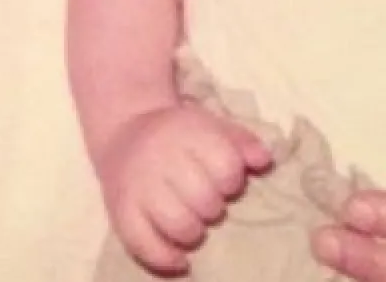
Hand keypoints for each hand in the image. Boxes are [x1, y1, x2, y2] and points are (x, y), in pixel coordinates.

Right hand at [96, 102, 271, 273]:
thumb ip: (241, 142)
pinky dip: (166, 258)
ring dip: (194, 232)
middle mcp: (160, 157)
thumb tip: (265, 161)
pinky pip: (144, 245)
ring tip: (194, 224)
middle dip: (213, 207)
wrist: (124, 131)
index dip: (232, 180)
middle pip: (204, 199)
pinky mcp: (121, 211)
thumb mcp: (211, 126)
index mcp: (187, 132)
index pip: (226, 167)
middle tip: (207, 202)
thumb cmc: (179, 134)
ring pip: (178, 225)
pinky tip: (181, 259)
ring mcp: (138, 186)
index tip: (225, 181)